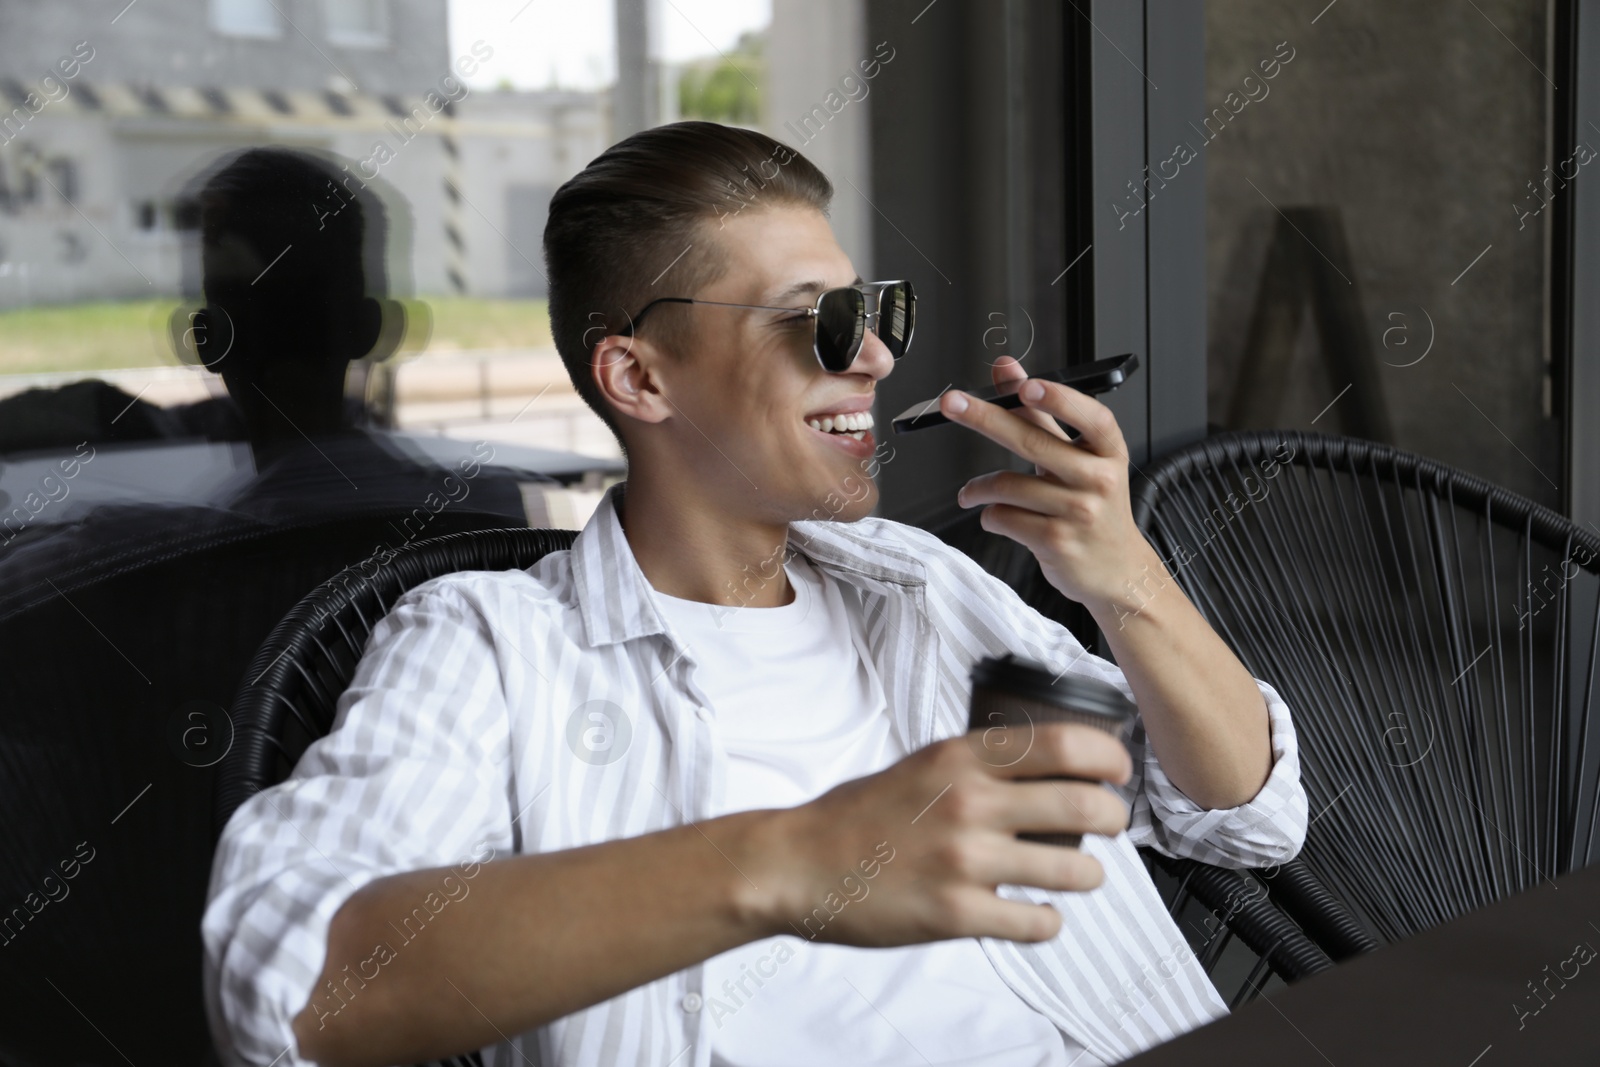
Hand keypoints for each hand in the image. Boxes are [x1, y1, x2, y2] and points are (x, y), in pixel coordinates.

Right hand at [746, 723, 1131, 946]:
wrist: (800, 864)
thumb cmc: (859, 815)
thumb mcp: (921, 764)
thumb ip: (980, 762)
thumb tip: (1047, 764)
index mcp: (960, 759)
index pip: (1063, 745)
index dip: (1109, 757)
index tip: (1119, 769)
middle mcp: (968, 804)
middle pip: (1083, 805)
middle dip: (1113, 817)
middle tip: (1111, 823)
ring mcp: (964, 861)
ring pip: (1072, 869)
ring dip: (1091, 874)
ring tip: (1083, 873)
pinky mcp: (955, 914)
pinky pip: (1035, 922)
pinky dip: (1048, 920)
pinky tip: (1038, 913)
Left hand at [942, 356, 1160, 611]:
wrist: (1116, 568)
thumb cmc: (1092, 506)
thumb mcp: (1077, 456)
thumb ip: (1040, 412)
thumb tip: (1007, 368)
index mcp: (1107, 451)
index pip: (1091, 417)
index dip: (1059, 399)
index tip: (1026, 385)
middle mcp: (1098, 479)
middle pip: (1034, 443)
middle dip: (986, 419)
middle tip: (952, 404)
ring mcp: (1079, 513)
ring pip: (1009, 486)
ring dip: (978, 488)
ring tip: (970, 493)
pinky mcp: (1057, 542)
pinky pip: (1005, 517)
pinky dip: (990, 515)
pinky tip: (995, 516)